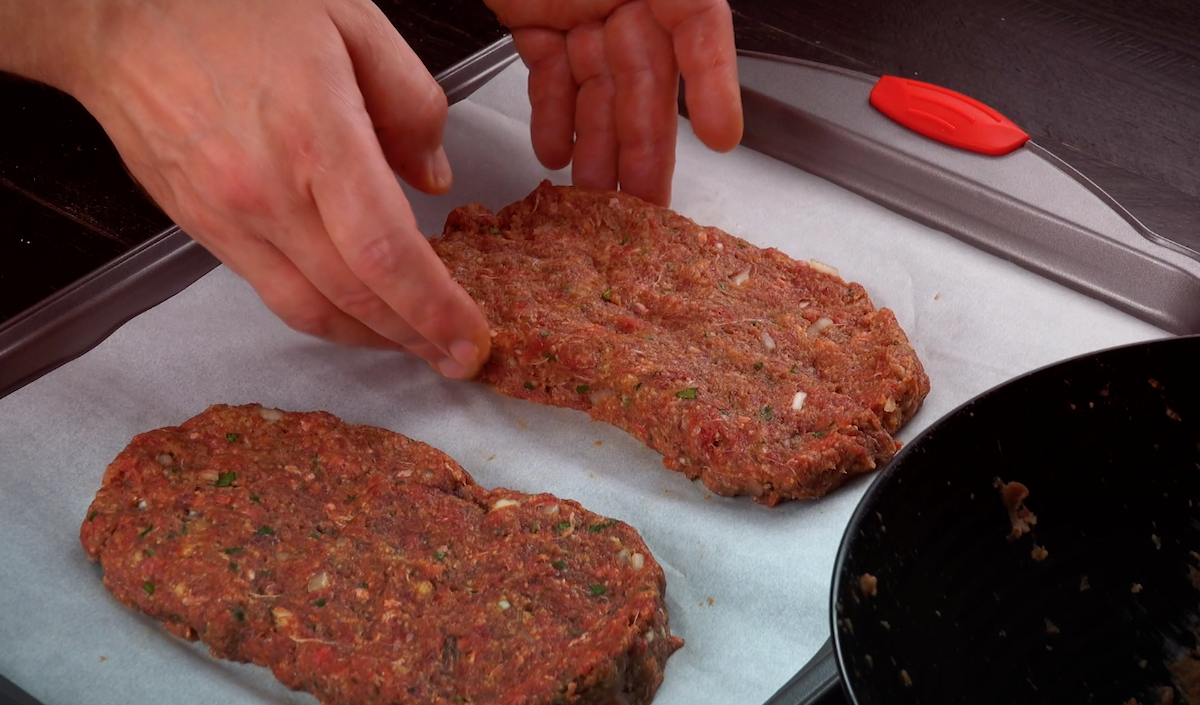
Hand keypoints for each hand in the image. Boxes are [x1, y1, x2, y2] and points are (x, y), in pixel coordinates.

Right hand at [5, 0, 490, 377]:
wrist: (117, 14)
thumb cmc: (232, 5)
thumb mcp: (351, 22)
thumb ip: (411, 102)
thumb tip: (433, 179)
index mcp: (316, 136)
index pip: (387, 253)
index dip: (436, 308)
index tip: (470, 338)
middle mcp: (268, 191)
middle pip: (354, 298)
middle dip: (417, 339)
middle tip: (458, 357)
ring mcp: (228, 217)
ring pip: (309, 310)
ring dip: (370, 338)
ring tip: (415, 343)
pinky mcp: (201, 228)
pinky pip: (270, 291)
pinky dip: (323, 313)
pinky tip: (356, 309)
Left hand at [485, 0, 742, 205]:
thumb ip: (681, 7)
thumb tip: (705, 68)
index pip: (702, 30)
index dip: (713, 84)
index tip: (721, 136)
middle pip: (646, 82)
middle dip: (646, 149)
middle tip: (646, 207)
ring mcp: (581, 7)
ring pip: (598, 91)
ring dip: (597, 148)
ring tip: (594, 201)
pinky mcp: (537, 20)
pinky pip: (552, 75)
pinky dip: (552, 115)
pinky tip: (553, 153)